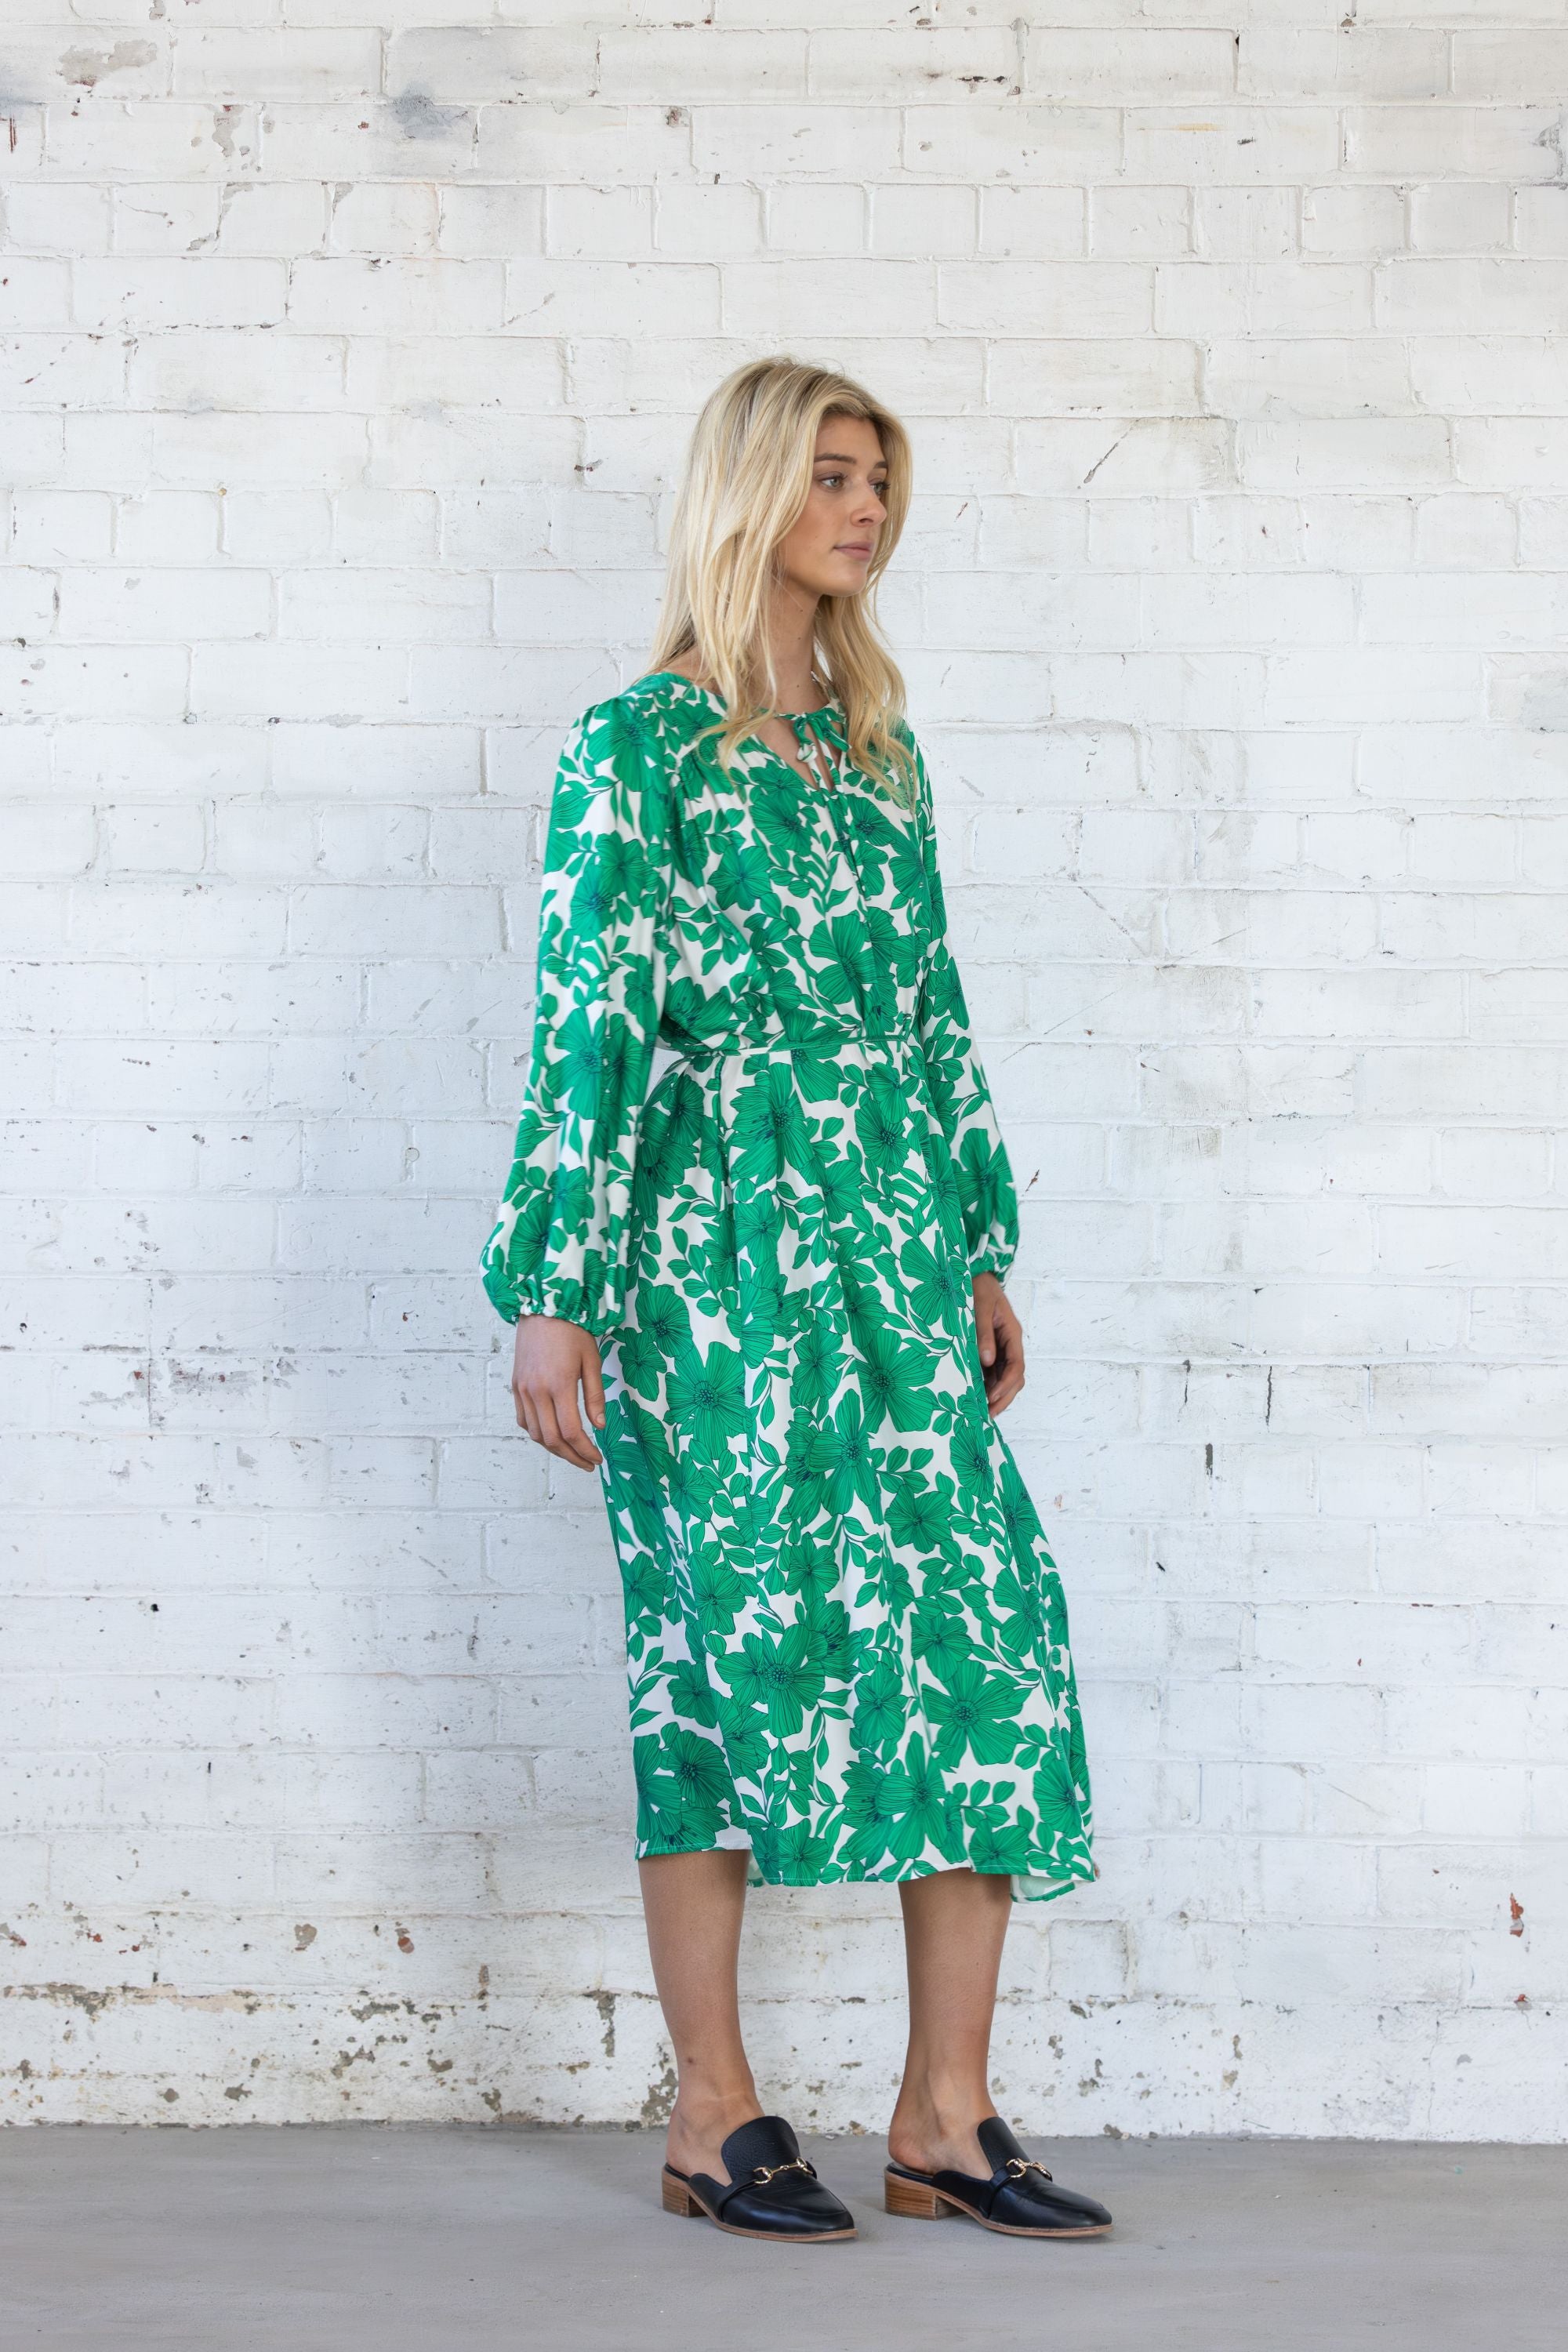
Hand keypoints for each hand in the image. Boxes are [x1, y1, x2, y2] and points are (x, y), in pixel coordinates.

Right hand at [511, 1314, 606, 1469]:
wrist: (543, 1307)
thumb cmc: (572, 1331)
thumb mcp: (592, 1361)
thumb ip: (595, 1396)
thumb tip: (599, 1426)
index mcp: (558, 1385)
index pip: (571, 1432)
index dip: (585, 1450)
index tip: (597, 1459)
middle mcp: (536, 1391)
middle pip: (551, 1439)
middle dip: (571, 1456)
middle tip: (587, 1463)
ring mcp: (523, 1390)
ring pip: (535, 1433)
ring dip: (554, 1448)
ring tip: (572, 1452)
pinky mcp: (516, 1386)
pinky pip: (523, 1420)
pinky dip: (537, 1433)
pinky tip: (551, 1434)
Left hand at [972, 1273, 1023, 1416]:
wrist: (976, 1275)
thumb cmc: (979, 1287)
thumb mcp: (980, 1307)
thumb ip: (983, 1334)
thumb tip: (987, 1361)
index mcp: (1012, 1334)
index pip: (1016, 1366)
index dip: (1006, 1385)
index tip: (992, 1397)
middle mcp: (1009, 1344)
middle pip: (1014, 1378)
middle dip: (1003, 1398)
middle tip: (988, 1414)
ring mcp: (1000, 1348)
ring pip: (1004, 1378)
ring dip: (995, 1394)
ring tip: (980, 1411)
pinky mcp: (989, 1349)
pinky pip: (992, 1372)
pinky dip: (986, 1385)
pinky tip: (975, 1395)